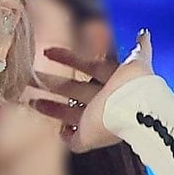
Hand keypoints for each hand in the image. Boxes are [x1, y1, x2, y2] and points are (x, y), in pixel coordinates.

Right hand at [28, 28, 153, 151]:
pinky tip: (58, 129)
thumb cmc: (133, 83)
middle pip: (72, 90)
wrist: (134, 109)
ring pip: (67, 113)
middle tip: (31, 76)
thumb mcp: (137, 60)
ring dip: (50, 107)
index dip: (69, 59)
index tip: (49, 52)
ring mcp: (94, 121)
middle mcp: (102, 101)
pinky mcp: (87, 138)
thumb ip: (140, 47)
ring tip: (30, 100)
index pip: (87, 67)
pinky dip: (65, 136)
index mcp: (112, 81)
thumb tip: (144, 33)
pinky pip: (73, 141)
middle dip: (51, 82)